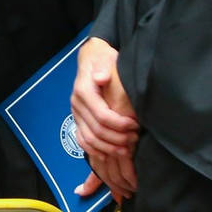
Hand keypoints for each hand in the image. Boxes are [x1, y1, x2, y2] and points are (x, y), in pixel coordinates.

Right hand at [71, 37, 138, 199]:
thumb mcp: (105, 58)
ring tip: (127, 148)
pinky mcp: (77, 119)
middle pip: (97, 131)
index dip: (120, 125)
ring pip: (89, 139)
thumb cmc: (103, 59)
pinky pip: (82, 140)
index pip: (102, 116)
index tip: (136, 125)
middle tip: (135, 138)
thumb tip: (101, 78)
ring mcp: (75, 113)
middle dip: (118, 138)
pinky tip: (108, 154)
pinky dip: (94, 150)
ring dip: (109, 147)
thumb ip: (104, 67)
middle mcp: (77, 103)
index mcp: (83, 90)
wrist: (92, 58)